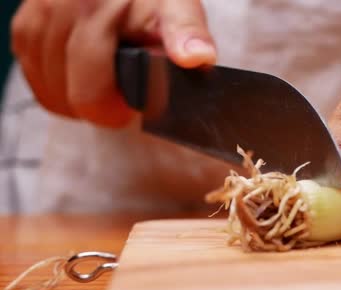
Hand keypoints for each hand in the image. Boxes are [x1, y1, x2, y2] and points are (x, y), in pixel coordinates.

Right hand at [11, 0, 214, 127]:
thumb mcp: (178, 7)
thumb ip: (186, 34)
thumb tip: (196, 58)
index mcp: (96, 10)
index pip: (90, 91)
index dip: (112, 110)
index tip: (130, 108)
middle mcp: (60, 10)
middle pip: (67, 94)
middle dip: (97, 106)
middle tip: (121, 99)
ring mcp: (38, 15)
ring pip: (47, 89)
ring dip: (75, 98)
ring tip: (103, 86)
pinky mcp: (26, 21)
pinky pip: (31, 73)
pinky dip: (53, 84)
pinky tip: (77, 78)